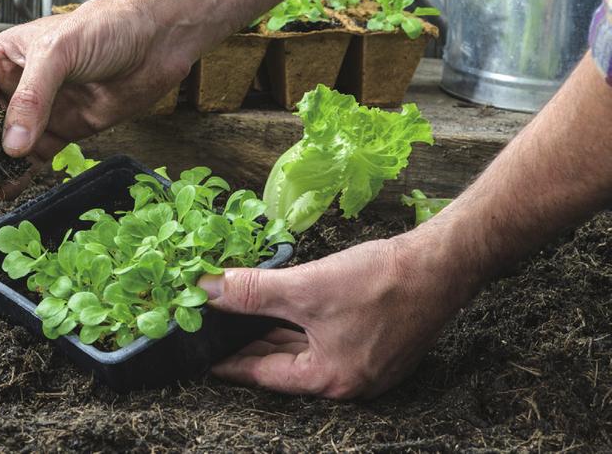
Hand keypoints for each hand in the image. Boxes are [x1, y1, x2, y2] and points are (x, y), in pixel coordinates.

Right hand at [0, 0, 191, 205]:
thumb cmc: (106, 28)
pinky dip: (20, 176)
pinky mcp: (66, 130)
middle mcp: (20, 85)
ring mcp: (43, 110)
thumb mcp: (58, 53)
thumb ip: (32, 98)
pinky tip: (6, 191)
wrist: (156, 41)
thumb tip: (11, 143)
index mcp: (7, 57)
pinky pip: (36, 157)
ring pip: (8, 145)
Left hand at [198, 221, 479, 398]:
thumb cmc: (381, 282)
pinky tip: (282, 306)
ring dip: (274, 332)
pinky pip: (325, 338)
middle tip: (215, 331)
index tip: (203, 355)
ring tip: (239, 318)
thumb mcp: (306, 287)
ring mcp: (366, 364)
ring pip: (305, 349)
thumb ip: (252, 292)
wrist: (442, 264)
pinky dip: (300, 325)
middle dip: (249, 345)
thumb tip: (206, 290)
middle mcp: (349, 380)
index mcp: (330, 379)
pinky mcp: (377, 342)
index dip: (230, 362)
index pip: (264, 374)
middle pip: (284, 364)